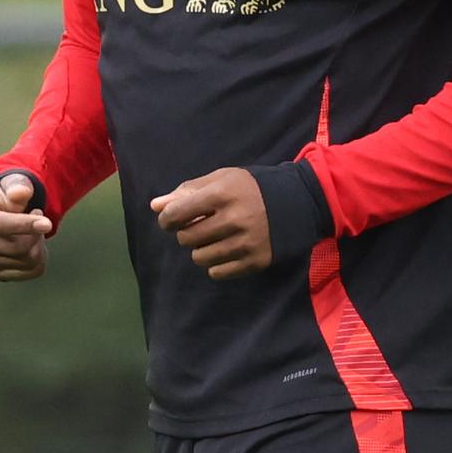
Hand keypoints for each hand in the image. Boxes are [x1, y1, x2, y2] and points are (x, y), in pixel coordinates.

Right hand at [0, 173, 51, 281]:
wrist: (5, 210)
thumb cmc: (9, 194)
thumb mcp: (14, 182)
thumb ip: (18, 185)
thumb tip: (20, 192)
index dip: (23, 225)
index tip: (47, 224)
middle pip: (14, 247)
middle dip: (36, 233)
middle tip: (41, 218)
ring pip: (26, 261)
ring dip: (39, 244)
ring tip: (35, 229)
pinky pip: (31, 272)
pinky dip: (40, 258)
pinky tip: (34, 244)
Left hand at [151, 168, 270, 280]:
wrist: (297, 202)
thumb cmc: (251, 188)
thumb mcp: (221, 180)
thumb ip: (187, 191)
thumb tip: (154, 206)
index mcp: (221, 195)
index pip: (177, 214)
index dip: (167, 219)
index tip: (170, 220)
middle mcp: (233, 220)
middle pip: (186, 238)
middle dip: (186, 233)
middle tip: (199, 226)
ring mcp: (244, 243)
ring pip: (199, 258)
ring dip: (200, 249)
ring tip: (214, 238)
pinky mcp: (254, 261)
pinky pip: (217, 272)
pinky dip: (216, 264)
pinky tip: (226, 250)